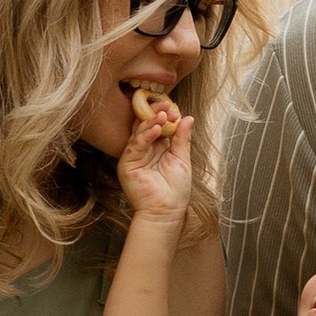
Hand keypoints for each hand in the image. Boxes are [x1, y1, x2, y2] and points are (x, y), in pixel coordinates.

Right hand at [115, 98, 193, 226]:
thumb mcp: (182, 159)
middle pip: (146, 125)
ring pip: (139, 133)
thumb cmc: (175, 191)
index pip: (158, 126)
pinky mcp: (127, 164)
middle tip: (165, 104)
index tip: (174, 107)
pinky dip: (144, 136)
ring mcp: (135, 156)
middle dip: (156, 113)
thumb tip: (188, 118)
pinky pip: (134, 146)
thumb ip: (182, 138)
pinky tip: (155, 129)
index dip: (165, 115)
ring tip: (162, 114)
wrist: (167, 211)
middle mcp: (145, 150)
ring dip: (150, 122)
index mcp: (158, 148)